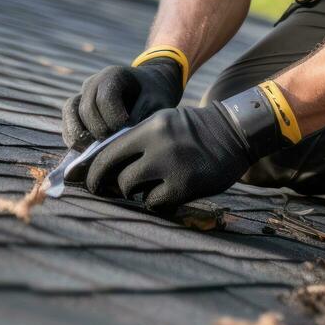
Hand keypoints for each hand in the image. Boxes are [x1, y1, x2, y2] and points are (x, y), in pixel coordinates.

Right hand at [61, 59, 182, 149]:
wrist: (148, 89)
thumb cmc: (154, 94)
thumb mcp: (156, 102)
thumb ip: (141, 115)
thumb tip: (120, 137)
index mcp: (113, 75)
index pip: (105, 98)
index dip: (114, 118)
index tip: (126, 130)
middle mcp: (93, 82)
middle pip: (86, 108)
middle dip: (99, 130)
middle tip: (114, 145)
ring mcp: (83, 94)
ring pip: (70, 112)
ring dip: (80, 135)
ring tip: (96, 151)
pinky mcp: (77, 109)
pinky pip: (67, 122)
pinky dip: (73, 137)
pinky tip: (87, 151)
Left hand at [84, 104, 250, 213]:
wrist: (235, 132)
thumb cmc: (193, 130)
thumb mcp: (164, 122)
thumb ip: (136, 139)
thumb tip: (102, 165)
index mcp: (151, 126)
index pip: (108, 151)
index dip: (94, 170)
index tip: (89, 180)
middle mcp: (159, 144)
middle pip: (116, 174)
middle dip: (110, 184)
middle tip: (109, 190)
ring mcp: (172, 166)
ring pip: (131, 189)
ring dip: (134, 192)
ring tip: (147, 187)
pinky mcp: (185, 186)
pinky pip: (154, 203)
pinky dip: (155, 201)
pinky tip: (166, 193)